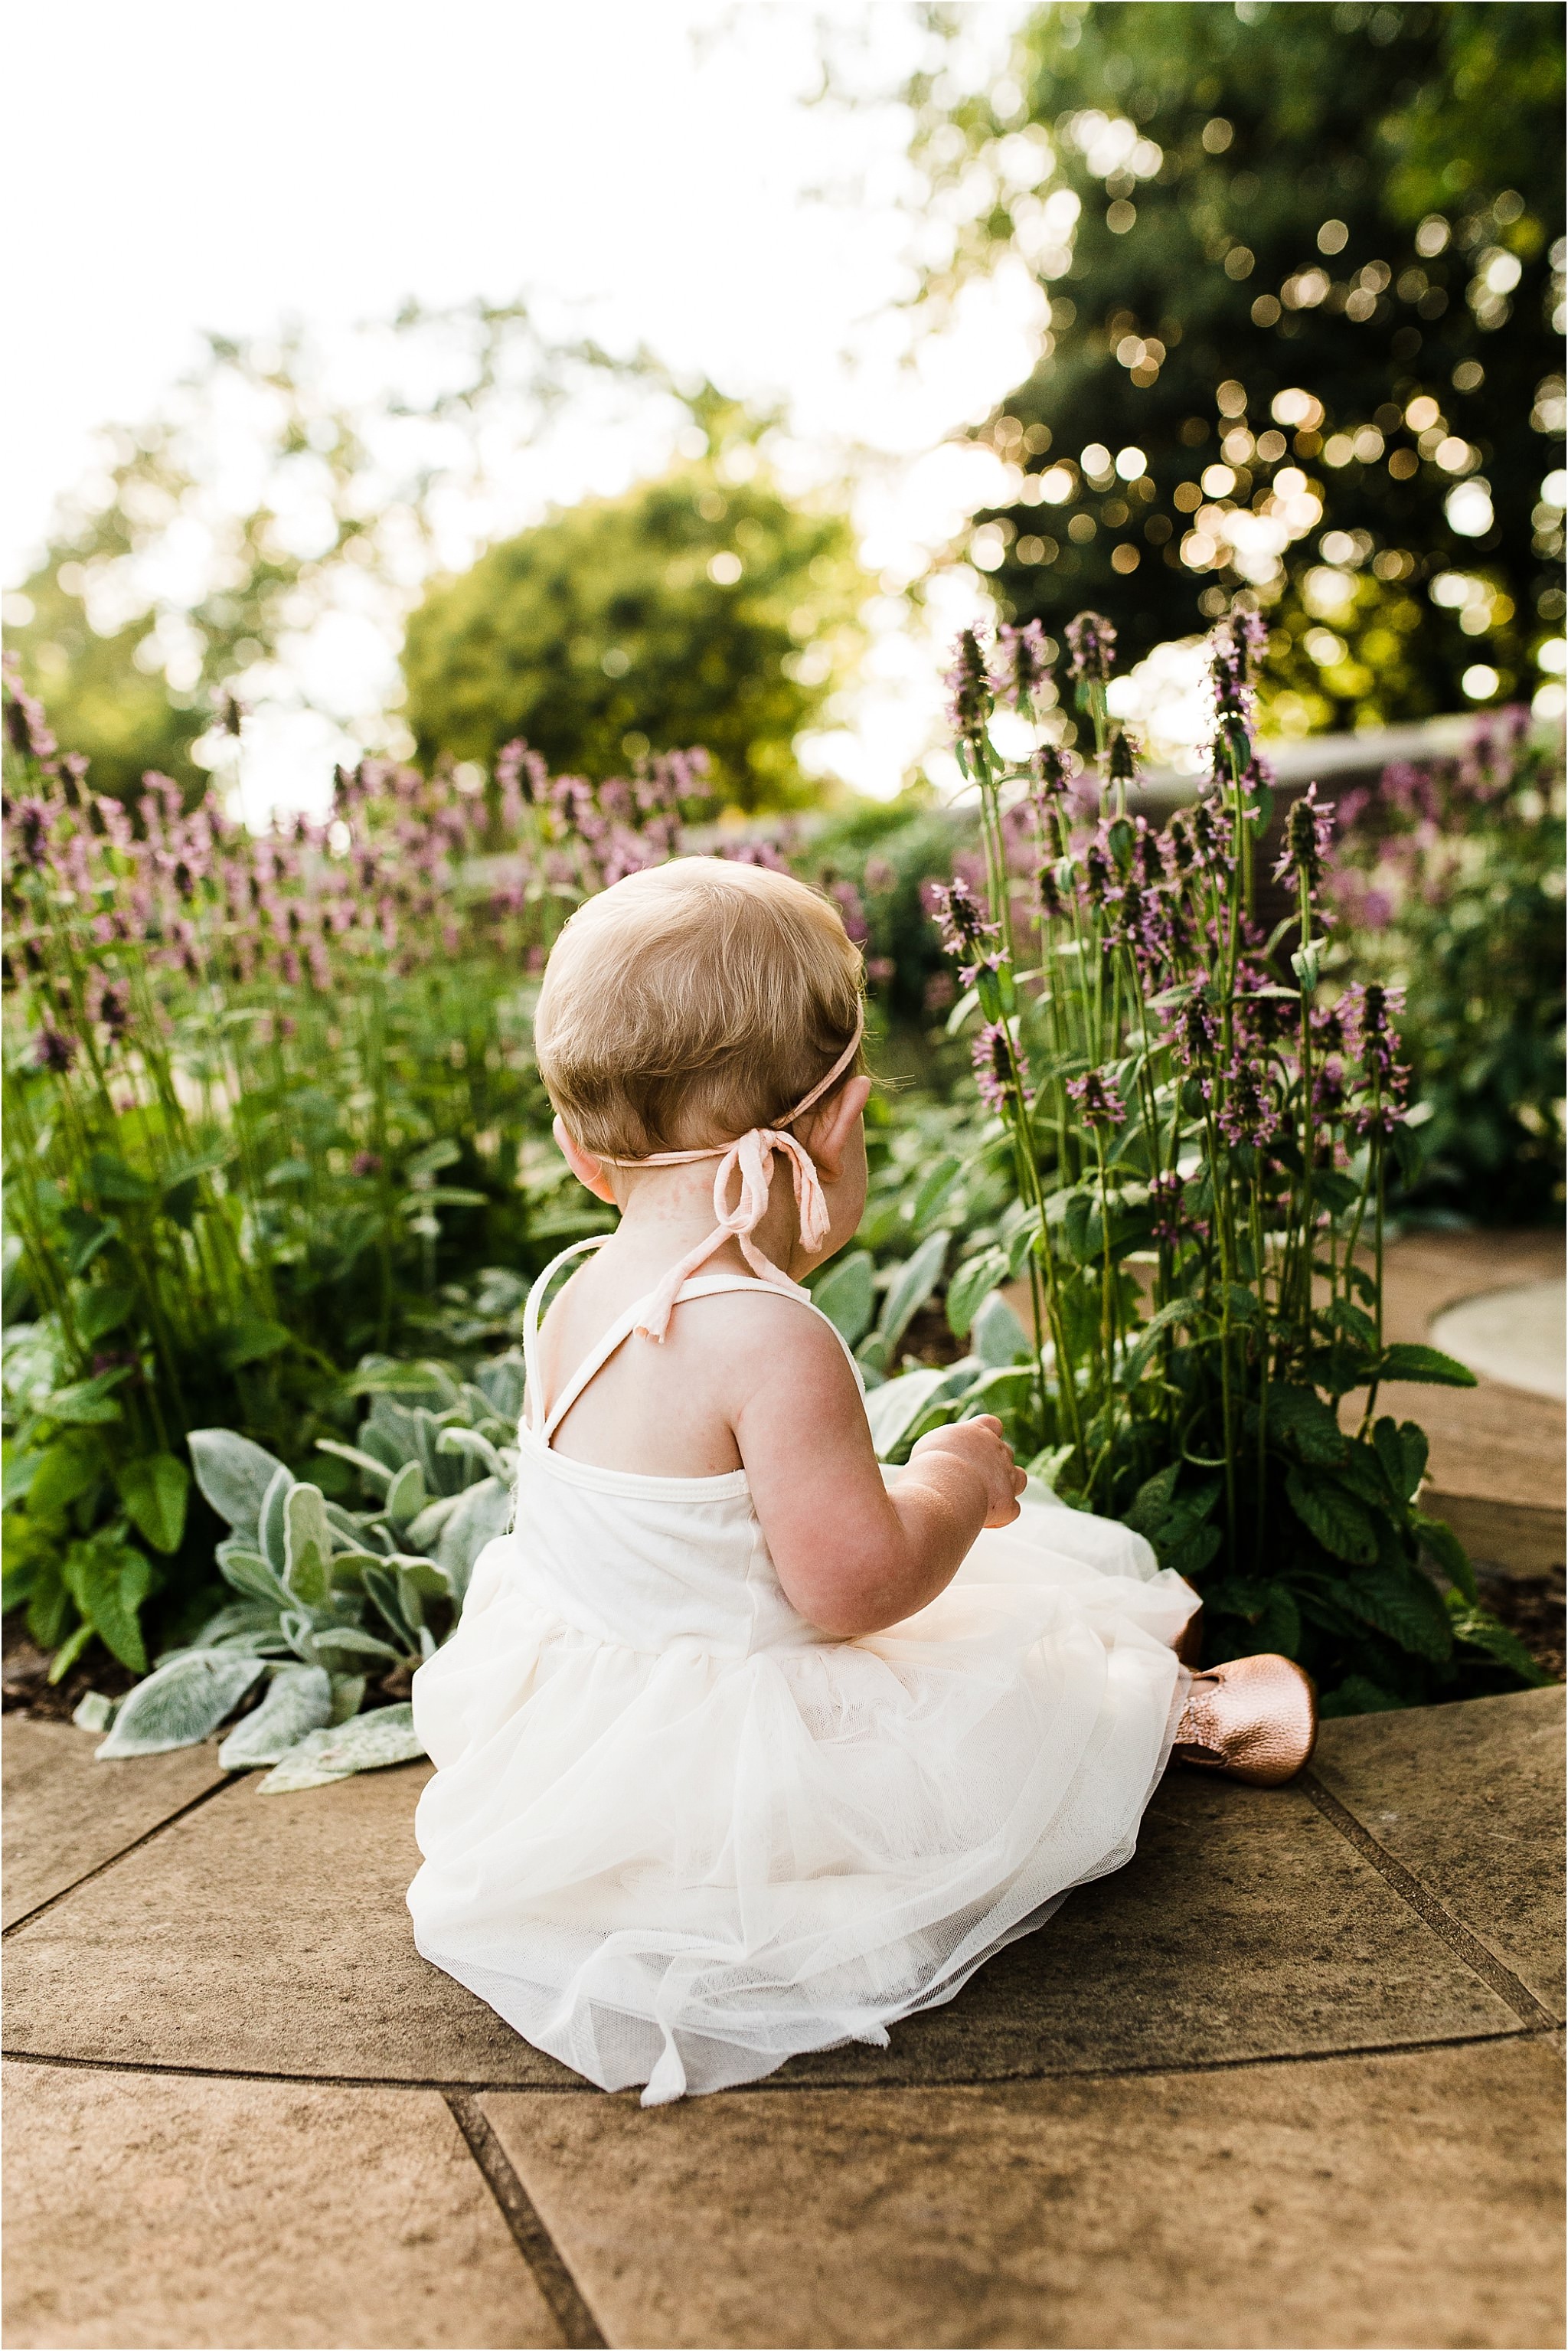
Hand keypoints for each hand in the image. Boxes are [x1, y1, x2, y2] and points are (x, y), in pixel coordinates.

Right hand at [910, 1415, 1026, 1527]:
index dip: (987, 1436)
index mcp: (976, 1432)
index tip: (971, 1450)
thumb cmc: (927, 1465)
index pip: (992, 1425)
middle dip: (992, 1467)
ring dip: (1007, 1488)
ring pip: (1020, 1479)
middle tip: (968, 1482)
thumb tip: (936, 1460)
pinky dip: (1000, 1517)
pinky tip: (983, 1521)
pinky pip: (1013, 1510)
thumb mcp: (928, 1447)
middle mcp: (996, 1450)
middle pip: (1005, 1453)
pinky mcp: (1007, 1502)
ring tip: (984, 1499)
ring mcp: (1006, 1476)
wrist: (943, 1486)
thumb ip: (941, 1450)